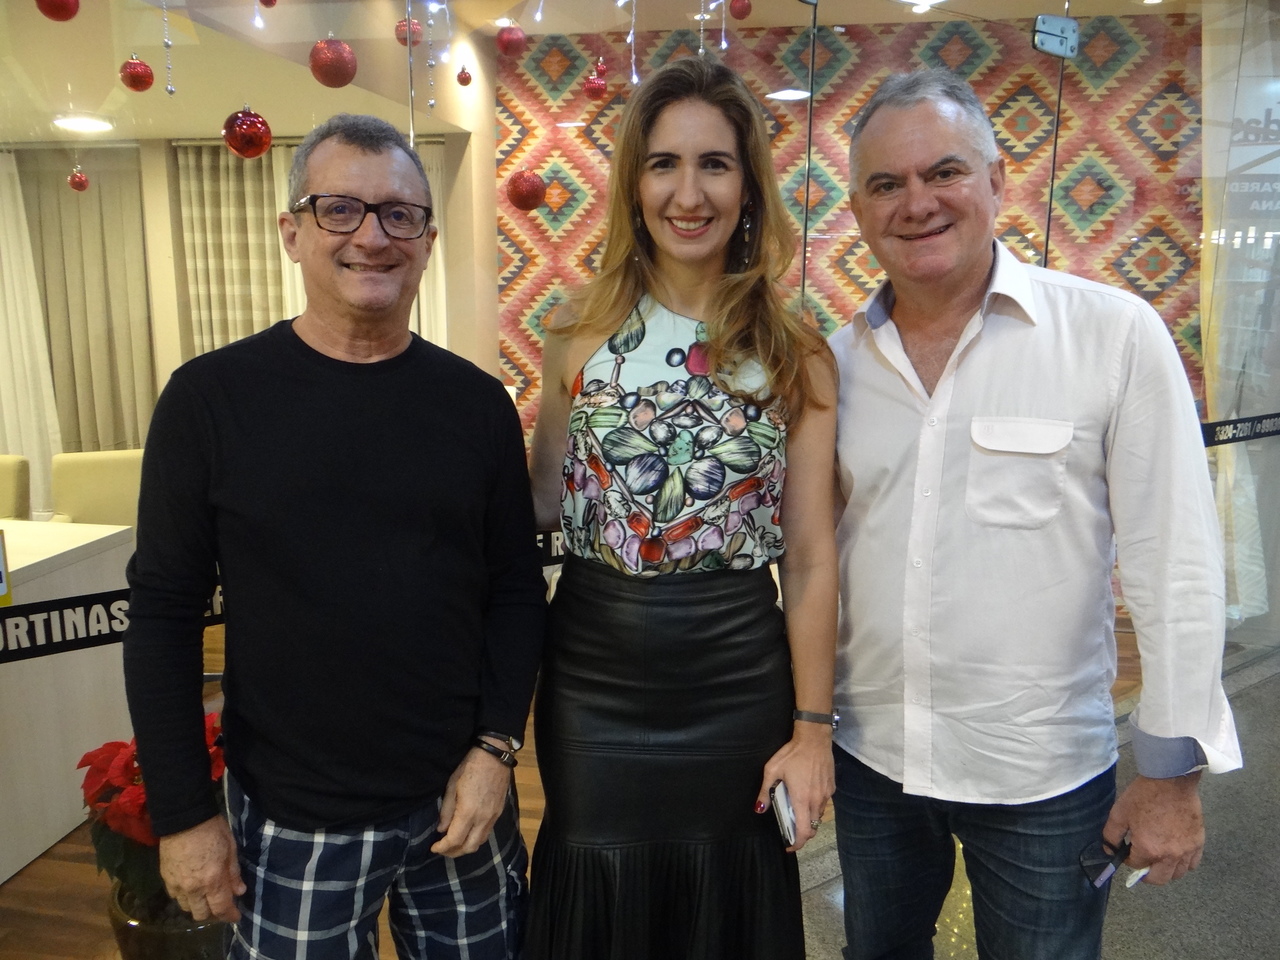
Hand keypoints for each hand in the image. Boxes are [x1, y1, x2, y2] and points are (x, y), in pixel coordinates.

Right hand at [158, 815, 244, 921]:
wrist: (184, 818)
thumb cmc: (212, 830)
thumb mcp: (230, 848)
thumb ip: (234, 872)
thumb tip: (239, 891)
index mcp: (212, 880)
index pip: (220, 908)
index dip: (229, 915)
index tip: (236, 916)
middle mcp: (193, 888)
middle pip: (201, 914)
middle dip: (213, 913)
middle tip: (221, 904)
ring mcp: (177, 885)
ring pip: (187, 908)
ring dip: (198, 906)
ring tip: (206, 896)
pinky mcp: (165, 879)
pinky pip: (175, 896)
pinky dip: (185, 897)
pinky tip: (191, 888)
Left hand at [430, 746, 511, 857]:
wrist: (494, 756)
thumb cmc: (469, 767)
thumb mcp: (451, 786)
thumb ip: (446, 810)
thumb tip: (441, 829)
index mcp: (468, 812)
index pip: (454, 840)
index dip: (442, 847)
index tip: (433, 847)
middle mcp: (483, 819)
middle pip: (469, 847)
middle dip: (454, 852)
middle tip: (442, 849)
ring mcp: (493, 817)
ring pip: (480, 842)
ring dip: (466, 847)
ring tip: (454, 844)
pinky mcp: (499, 812)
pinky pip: (487, 833)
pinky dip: (475, 838)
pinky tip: (468, 833)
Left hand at [755, 726, 834, 852]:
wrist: (814, 738)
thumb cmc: (792, 753)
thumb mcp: (772, 770)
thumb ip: (765, 792)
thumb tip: (759, 809)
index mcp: (802, 800)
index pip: (803, 832)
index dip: (797, 843)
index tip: (788, 846)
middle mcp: (817, 801)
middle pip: (812, 827)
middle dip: (802, 833)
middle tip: (790, 830)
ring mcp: (826, 795)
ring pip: (818, 816)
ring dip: (808, 820)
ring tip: (797, 812)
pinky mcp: (832, 787)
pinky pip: (823, 804)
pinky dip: (815, 807)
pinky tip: (806, 796)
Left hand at [1103, 773, 1203, 885]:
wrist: (1171, 781)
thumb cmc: (1144, 795)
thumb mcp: (1119, 813)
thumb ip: (1111, 835)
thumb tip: (1108, 850)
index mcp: (1149, 849)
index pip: (1136, 866)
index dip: (1129, 859)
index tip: (1127, 850)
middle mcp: (1170, 855)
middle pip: (1159, 879)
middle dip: (1147, 874)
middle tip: (1142, 863)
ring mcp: (1187, 850)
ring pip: (1178, 874)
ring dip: (1166, 871)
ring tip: (1159, 858)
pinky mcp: (1199, 843)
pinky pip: (1193, 864)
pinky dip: (1184, 864)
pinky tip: (1175, 853)